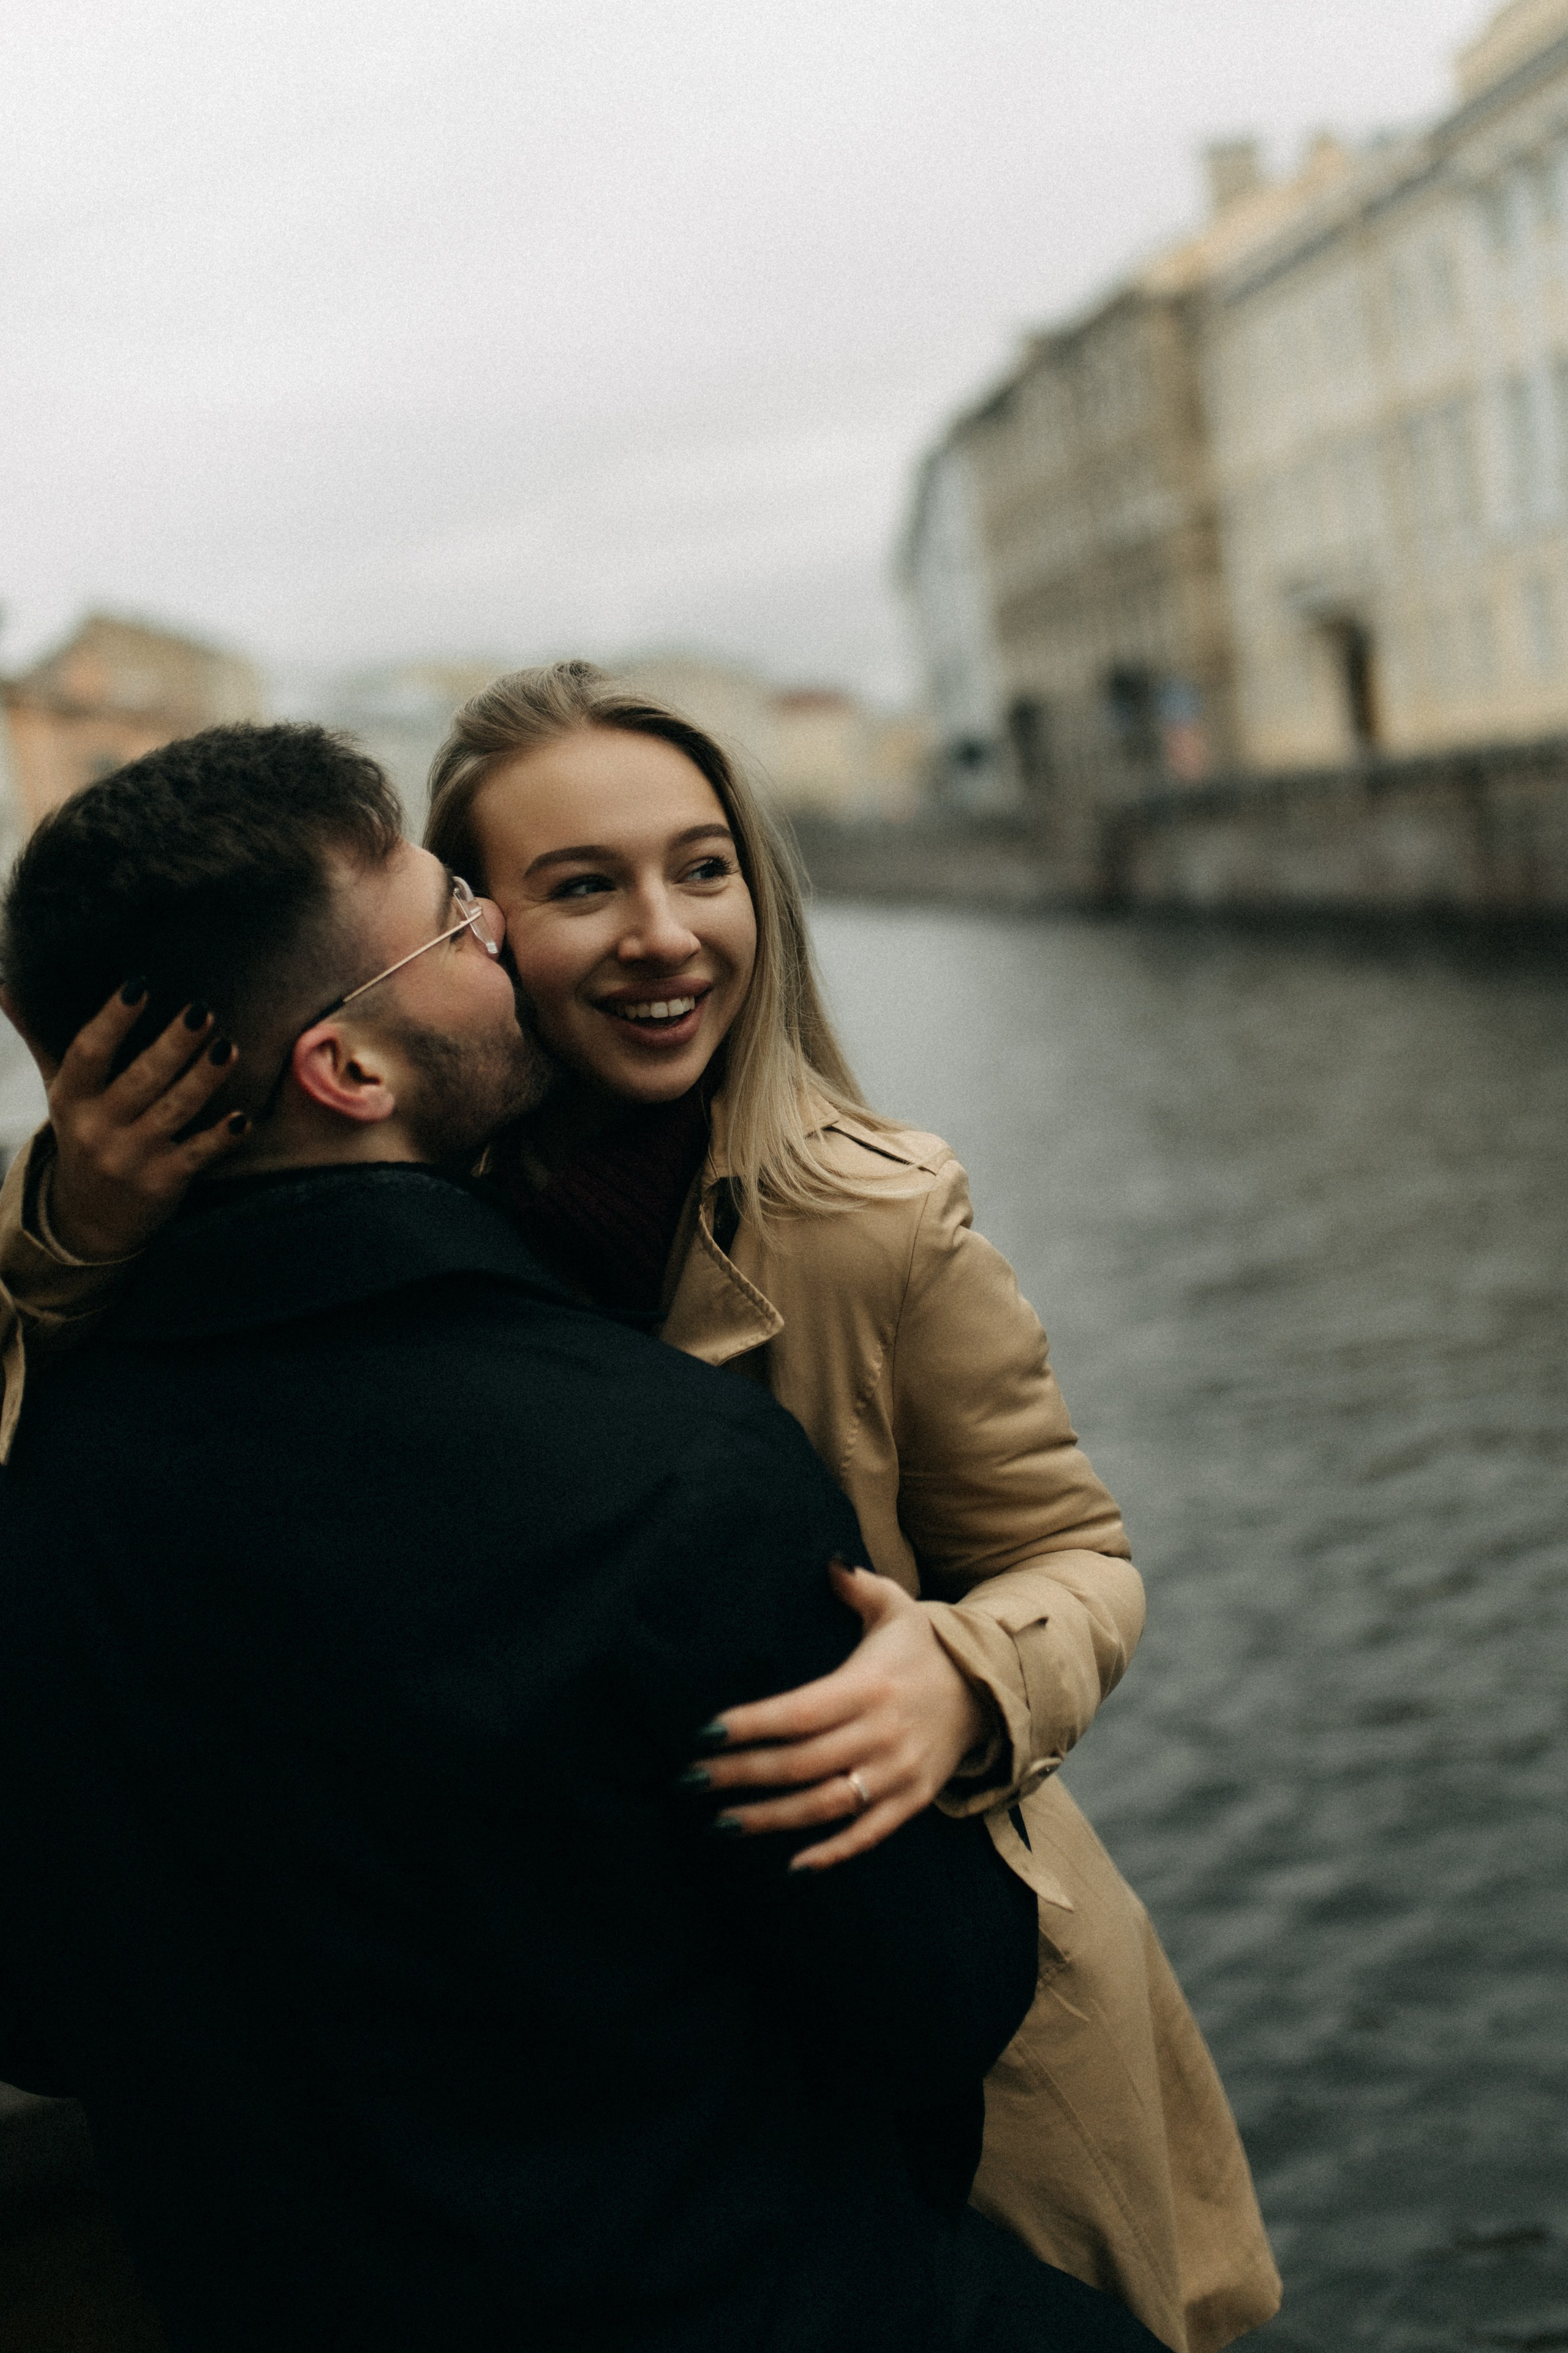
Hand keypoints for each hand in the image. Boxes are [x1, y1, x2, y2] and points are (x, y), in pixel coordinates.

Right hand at [14, 982, 248, 1259]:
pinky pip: (198, 1154)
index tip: (139, 985)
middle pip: (140, 1079)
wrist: (88, 1219)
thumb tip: (7, 987)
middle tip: (203, 1011)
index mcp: (70, 1098)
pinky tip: (243, 1117)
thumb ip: (45, 1040)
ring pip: (174, 1110)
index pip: (89, 1053)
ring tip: (229, 1047)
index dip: (113, 1019)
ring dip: (204, 1079)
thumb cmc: (85, 1134)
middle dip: (174, 1044)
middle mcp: (98, 1128)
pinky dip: (221, 1136)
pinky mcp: (163, 1181)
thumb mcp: (63, 1094)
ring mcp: (131, 1157)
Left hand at [691, 1561, 991, 1872]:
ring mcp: (898, 1772)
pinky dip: (832, 1853)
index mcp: (868, 1686)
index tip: (704, 1731)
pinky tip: (791, 1866)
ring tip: (721, 1822)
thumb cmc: (925, 1645)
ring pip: (825, 1805)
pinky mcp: (913, 1799)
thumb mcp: (895, 1606)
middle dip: (742, 1774)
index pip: (799, 1712)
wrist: (990, 1688)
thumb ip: (856, 1584)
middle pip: (801, 1764)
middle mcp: (882, 1734)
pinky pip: (868, 1835)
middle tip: (692, 1779)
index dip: (751, 1725)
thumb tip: (825, 1560)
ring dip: (770, 1819)